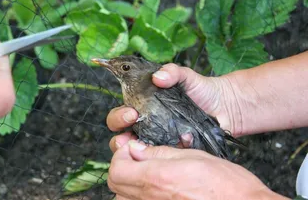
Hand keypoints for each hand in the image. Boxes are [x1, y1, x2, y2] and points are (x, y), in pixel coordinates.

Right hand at [107, 63, 241, 151]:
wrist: (226, 105)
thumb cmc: (201, 89)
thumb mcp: (185, 75)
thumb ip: (171, 71)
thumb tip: (157, 77)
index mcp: (142, 109)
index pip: (119, 116)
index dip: (119, 116)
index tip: (131, 112)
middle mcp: (146, 127)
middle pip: (121, 137)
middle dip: (120, 137)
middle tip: (134, 127)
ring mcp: (159, 142)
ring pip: (137, 154)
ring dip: (136, 152)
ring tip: (145, 146)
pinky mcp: (175, 152)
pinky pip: (164, 159)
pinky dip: (169, 153)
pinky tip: (182, 141)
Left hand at [108, 136, 288, 199]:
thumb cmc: (228, 187)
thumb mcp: (194, 157)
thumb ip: (160, 152)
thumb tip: (136, 148)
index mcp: (156, 178)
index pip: (115, 168)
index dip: (121, 155)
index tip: (133, 149)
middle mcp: (150, 199)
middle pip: (116, 183)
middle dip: (123, 168)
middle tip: (139, 160)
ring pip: (123, 198)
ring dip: (129, 185)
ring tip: (149, 176)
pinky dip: (140, 196)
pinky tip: (158, 190)